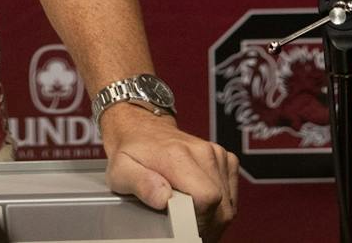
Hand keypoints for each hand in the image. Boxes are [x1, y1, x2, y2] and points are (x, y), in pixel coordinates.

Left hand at [100, 106, 238, 241]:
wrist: (139, 126)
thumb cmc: (130, 150)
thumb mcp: (120, 170)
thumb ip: (139, 184)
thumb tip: (163, 198)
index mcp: (178, 155)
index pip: (206, 199)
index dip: (195, 219)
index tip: (180, 223)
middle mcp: (202, 152)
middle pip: (221, 206)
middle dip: (204, 223)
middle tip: (182, 224)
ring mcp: (215, 154)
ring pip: (228, 203)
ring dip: (212, 217)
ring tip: (188, 214)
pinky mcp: (224, 158)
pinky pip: (231, 193)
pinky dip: (219, 204)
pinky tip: (199, 202)